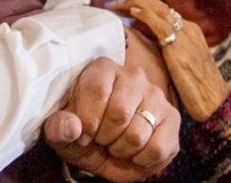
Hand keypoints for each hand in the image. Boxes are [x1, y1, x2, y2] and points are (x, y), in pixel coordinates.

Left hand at [43, 55, 179, 181]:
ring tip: (116, 144)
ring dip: (121, 150)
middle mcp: (133, 76)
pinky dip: (141, 160)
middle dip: (104, 137)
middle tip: (101, 139)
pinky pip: (157, 148)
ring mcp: (156, 96)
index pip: (98, 89)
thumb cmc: (81, 134)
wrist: (105, 151)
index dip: (88, 120)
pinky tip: (134, 153)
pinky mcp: (172, 119)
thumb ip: (58, 128)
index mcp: (103, 69)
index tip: (83, 133)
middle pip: (120, 113)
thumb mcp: (61, 132)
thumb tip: (72, 127)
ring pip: (138, 134)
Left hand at [111, 0, 229, 121]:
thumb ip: (167, 52)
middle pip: (156, 5)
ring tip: (115, 6)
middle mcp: (187, 28)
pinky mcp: (179, 45)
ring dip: (133, 3)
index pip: (161, 11)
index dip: (141, 7)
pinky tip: (131, 13)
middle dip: (133, 1)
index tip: (123, 10)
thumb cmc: (197, 90)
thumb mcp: (181, 65)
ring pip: (156, 8)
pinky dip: (144, 15)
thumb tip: (146, 47)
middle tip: (114, 4)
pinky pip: (159, 23)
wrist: (215, 101)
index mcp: (188, 31)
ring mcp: (184, 34)